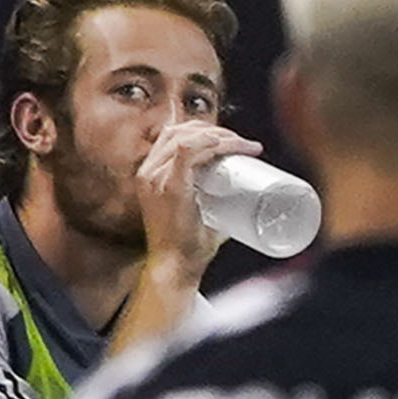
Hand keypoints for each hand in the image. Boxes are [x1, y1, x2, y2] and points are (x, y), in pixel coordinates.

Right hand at [135, 120, 261, 280]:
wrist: (176, 268)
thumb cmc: (190, 247)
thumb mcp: (202, 217)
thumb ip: (219, 207)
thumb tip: (249, 201)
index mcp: (152, 174)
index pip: (174, 137)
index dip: (204, 131)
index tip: (234, 142)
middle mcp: (149, 171)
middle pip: (179, 132)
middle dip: (215, 130)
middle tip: (245, 144)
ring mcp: (155, 178)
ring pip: (185, 139)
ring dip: (218, 136)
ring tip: (245, 146)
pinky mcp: (168, 188)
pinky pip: (185, 153)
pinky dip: (207, 144)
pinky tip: (224, 144)